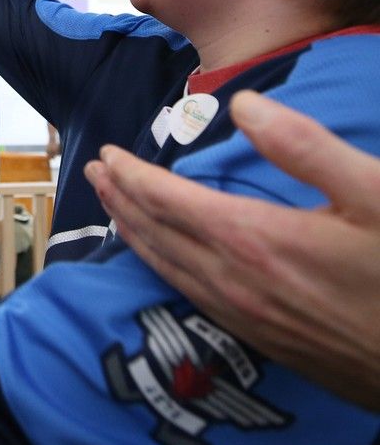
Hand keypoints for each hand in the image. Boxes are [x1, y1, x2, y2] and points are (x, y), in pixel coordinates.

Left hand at [84, 90, 379, 410]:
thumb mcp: (377, 195)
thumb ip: (307, 147)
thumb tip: (244, 104)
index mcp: (254, 239)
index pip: (168, 199)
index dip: (132, 174)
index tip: (106, 153)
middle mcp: (234, 281)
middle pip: (155, 231)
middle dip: (120, 197)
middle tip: (93, 171)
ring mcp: (242, 316)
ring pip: (164, 266)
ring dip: (131, 230)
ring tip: (110, 205)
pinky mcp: (257, 340)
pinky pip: (186, 294)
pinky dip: (158, 266)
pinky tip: (157, 259)